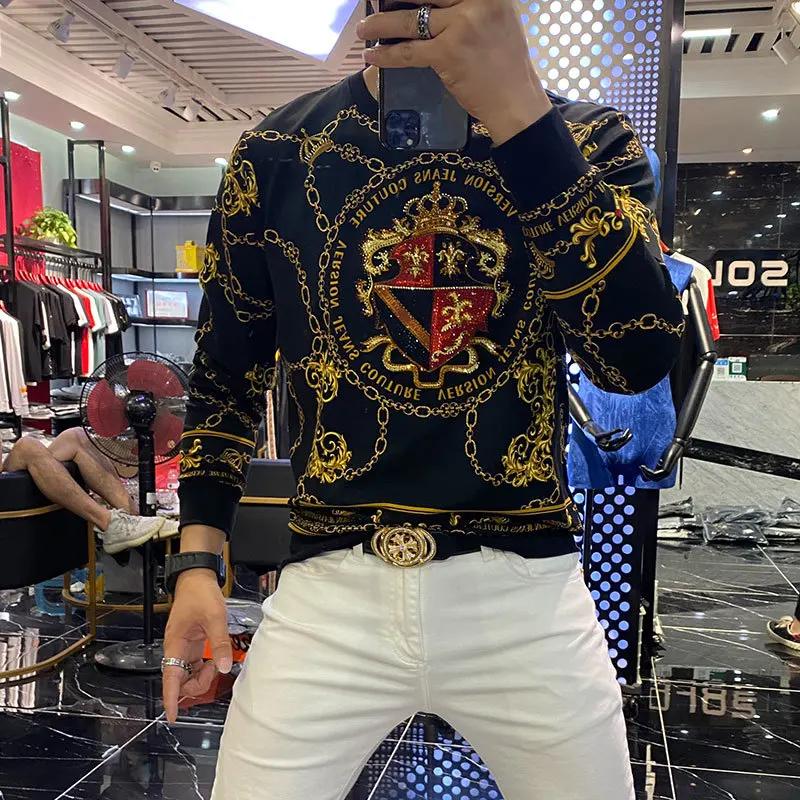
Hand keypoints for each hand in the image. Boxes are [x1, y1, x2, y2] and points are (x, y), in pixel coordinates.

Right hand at [162, 569, 231, 723]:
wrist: (197, 578)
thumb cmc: (200, 594)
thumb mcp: (214, 617)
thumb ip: (219, 644)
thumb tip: (223, 668)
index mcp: (175, 644)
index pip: (170, 678)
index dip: (170, 699)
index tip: (172, 717)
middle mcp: (176, 649)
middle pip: (180, 681)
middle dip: (196, 684)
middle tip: (214, 670)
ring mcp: (184, 648)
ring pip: (189, 675)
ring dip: (202, 677)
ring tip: (217, 662)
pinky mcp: (192, 645)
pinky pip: (196, 665)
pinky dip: (205, 668)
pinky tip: (216, 659)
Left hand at [357, 0, 551, 144]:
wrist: (516, 99)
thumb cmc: (506, 63)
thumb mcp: (497, 18)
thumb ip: (469, 5)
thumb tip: (430, 4)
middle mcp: (475, 2)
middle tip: (374, 0)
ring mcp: (461, 26)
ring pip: (409, 20)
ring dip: (381, 24)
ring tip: (364, 28)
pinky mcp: (448, 53)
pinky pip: (409, 51)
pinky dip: (387, 54)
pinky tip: (373, 55)